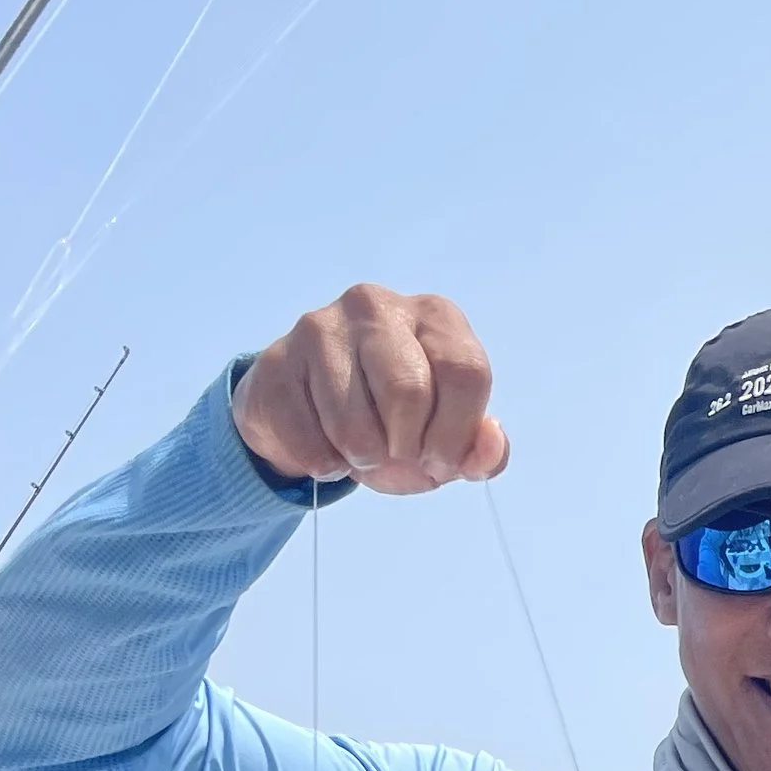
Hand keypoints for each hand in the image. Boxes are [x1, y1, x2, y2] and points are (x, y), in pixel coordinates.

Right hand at [232, 284, 508, 493]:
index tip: (440, 458)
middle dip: (407, 447)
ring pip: (353, 424)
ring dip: (363, 459)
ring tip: (362, 450)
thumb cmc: (392, 424)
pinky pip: (309, 442)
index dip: (456, 434)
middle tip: (397, 454)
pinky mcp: (277, 362)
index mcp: (435, 315)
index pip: (466, 373)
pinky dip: (324, 464)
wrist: (309, 416)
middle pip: (408, 393)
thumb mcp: (444, 439)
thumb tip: (492, 440)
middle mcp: (377, 306)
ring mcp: (321, 326)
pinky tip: (325, 445)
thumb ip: (479, 449)